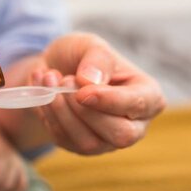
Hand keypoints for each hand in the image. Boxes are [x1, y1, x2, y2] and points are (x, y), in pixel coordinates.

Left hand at [30, 32, 165, 154]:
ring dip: (62, 111)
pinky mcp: (80, 146)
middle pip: (121, 135)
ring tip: (49, 79)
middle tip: (64, 81)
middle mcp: (133, 124)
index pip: (139, 106)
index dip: (110, 101)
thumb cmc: (81, 56)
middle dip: (85, 110)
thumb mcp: (90, 44)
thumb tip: (90, 82)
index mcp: (147, 95)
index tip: (83, 91)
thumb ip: (97, 58)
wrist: (55, 67)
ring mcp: (107, 140)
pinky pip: (65, 140)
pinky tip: (43, 91)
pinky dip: (48, 114)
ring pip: (89, 143)